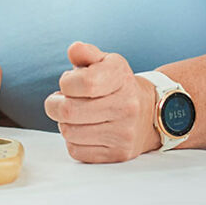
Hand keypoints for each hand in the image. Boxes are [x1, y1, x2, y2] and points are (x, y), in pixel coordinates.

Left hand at [42, 42, 158, 162]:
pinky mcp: (118, 154)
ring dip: (64, 124)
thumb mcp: (106, 62)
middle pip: (69, 111)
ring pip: (69, 132)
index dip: (66, 83)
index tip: (69, 83)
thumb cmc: (118, 86)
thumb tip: (74, 50)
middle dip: (55, 105)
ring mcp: (124, 133)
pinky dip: (73, 141)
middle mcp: (126, 106)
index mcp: (120, 77)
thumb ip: (86, 53)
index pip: (83, 82)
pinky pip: (77, 151)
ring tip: (76, 116)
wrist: (151, 114)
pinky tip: (84, 131)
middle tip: (61, 102)